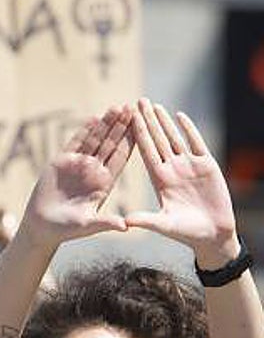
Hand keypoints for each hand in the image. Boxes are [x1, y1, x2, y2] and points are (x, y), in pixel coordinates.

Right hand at [20, 106, 132, 246]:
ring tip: (117, 107)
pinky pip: (75, 143)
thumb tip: (125, 226)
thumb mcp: (87, 226)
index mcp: (105, 183)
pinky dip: (83, 131)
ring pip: (95, 140)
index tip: (142, 126)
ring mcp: (78, 165)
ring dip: (105, 124)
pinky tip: (93, 119)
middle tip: (132, 108)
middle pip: (111, 144)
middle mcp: (94, 171)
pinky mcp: (60, 162)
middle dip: (122, 126)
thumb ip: (105, 223)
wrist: (41, 227)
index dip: (131, 141)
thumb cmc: (65, 230)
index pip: (122, 157)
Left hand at [127, 100, 238, 266]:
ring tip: (153, 104)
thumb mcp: (164, 226)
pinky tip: (179, 115)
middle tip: (136, 102)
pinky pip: (196, 143)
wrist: (213, 235)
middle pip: (156, 140)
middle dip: (146, 121)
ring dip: (164, 121)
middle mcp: (171, 169)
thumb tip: (124, 222)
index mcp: (159, 180)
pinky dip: (189, 129)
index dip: (135, 135)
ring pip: (174, 138)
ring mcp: (189, 166)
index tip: (125, 120)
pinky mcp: (207, 165)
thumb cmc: (187, 233)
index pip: (144, 152)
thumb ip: (146, 221)